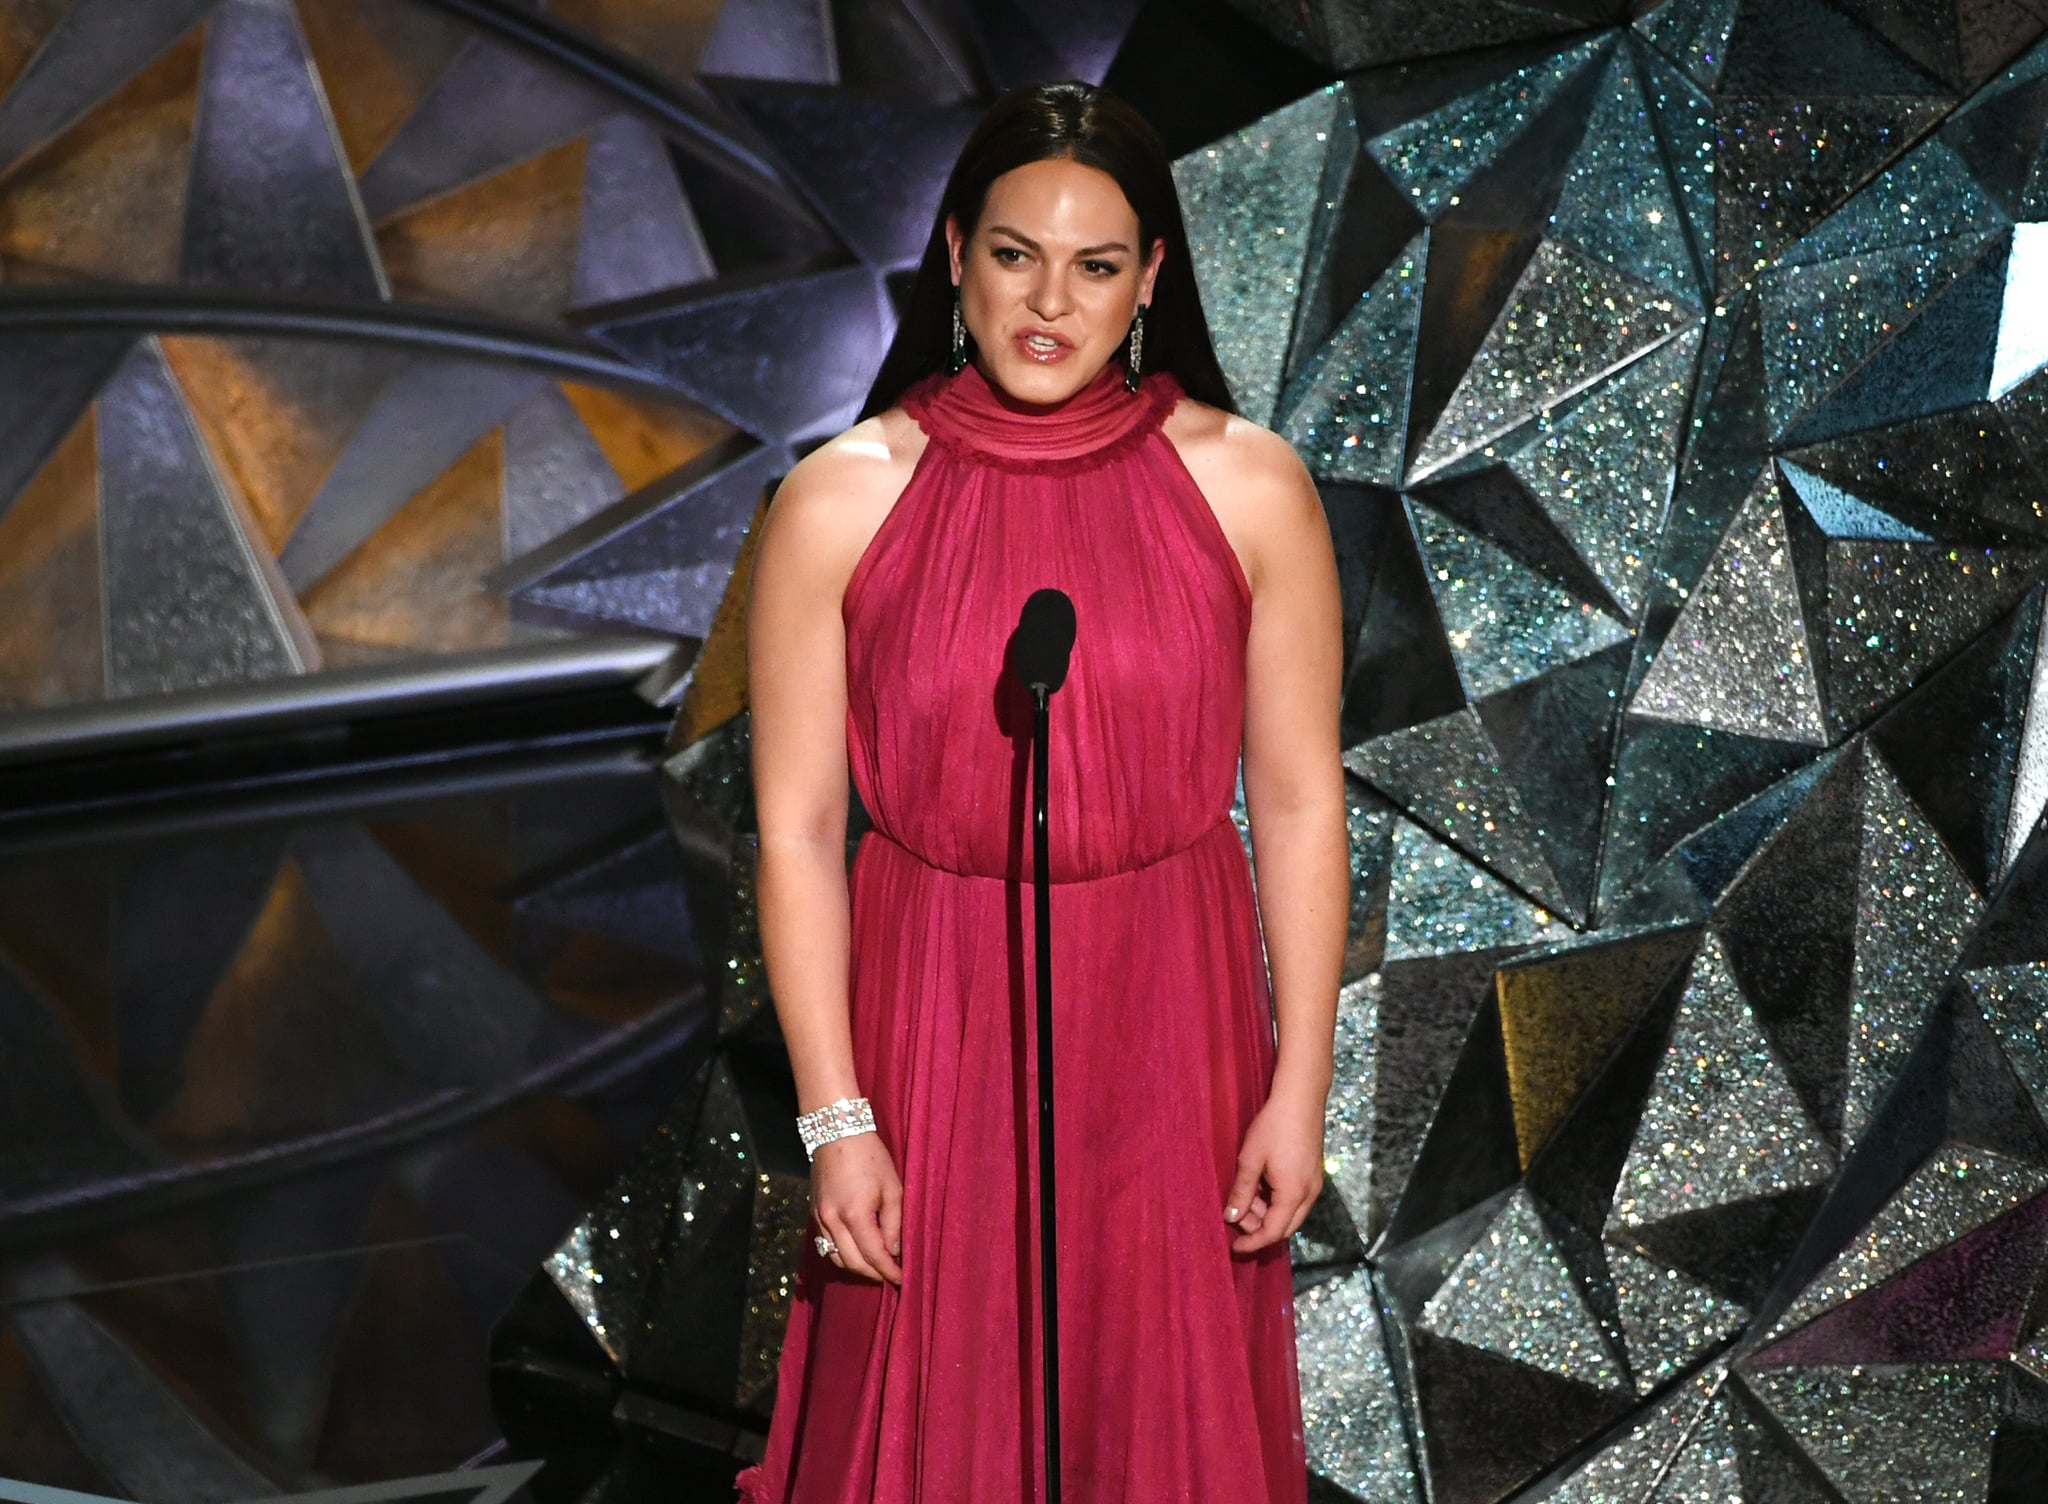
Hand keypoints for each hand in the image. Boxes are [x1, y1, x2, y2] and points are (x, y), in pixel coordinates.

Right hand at [810, 1131, 904, 1284]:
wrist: (837, 1132)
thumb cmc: (871, 1157)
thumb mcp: (893, 1188)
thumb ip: (894, 1223)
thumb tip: (894, 1251)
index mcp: (855, 1215)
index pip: (874, 1256)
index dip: (889, 1272)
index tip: (902, 1280)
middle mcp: (832, 1222)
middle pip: (853, 1264)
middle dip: (874, 1274)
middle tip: (891, 1275)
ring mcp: (819, 1219)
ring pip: (836, 1259)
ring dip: (856, 1267)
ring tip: (876, 1266)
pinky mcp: (813, 1214)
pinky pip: (826, 1245)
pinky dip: (842, 1254)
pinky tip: (857, 1250)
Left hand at [1223, 1083, 1325, 1254]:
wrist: (1300, 1098)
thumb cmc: (1273, 1126)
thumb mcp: (1250, 1159)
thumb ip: (1241, 1191)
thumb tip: (1231, 1217)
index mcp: (1293, 1194)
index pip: (1273, 1232)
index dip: (1253, 1242)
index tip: (1234, 1247)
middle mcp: (1309, 1194)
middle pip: (1285, 1227)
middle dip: (1259, 1229)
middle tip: (1236, 1217)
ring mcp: (1314, 1184)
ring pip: (1291, 1214)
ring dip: (1267, 1213)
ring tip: (1244, 1197)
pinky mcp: (1313, 1174)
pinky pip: (1295, 1200)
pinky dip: (1277, 1202)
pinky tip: (1260, 1187)